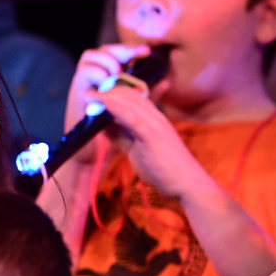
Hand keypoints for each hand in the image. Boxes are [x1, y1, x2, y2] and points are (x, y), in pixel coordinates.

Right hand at [63, 44, 150, 165]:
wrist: (97, 156)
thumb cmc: (116, 135)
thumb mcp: (135, 111)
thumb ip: (148, 96)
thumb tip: (166, 80)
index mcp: (111, 79)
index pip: (120, 55)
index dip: (132, 50)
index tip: (147, 51)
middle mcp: (96, 78)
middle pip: (105, 50)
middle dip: (120, 50)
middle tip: (134, 55)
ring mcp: (85, 84)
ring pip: (90, 57)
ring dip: (106, 60)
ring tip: (119, 72)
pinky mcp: (76, 93)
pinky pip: (83, 73)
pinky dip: (96, 73)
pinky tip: (108, 82)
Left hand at [88, 83, 206, 200]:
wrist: (187, 183)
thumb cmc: (165, 169)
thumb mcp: (137, 150)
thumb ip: (122, 137)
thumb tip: (104, 128)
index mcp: (154, 120)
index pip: (133, 98)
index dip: (114, 94)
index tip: (96, 96)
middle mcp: (155, 117)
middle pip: (130, 96)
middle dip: (107, 92)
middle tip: (88, 94)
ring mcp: (155, 124)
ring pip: (130, 102)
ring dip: (108, 96)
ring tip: (89, 95)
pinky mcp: (152, 134)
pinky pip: (132, 117)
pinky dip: (117, 108)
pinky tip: (105, 102)